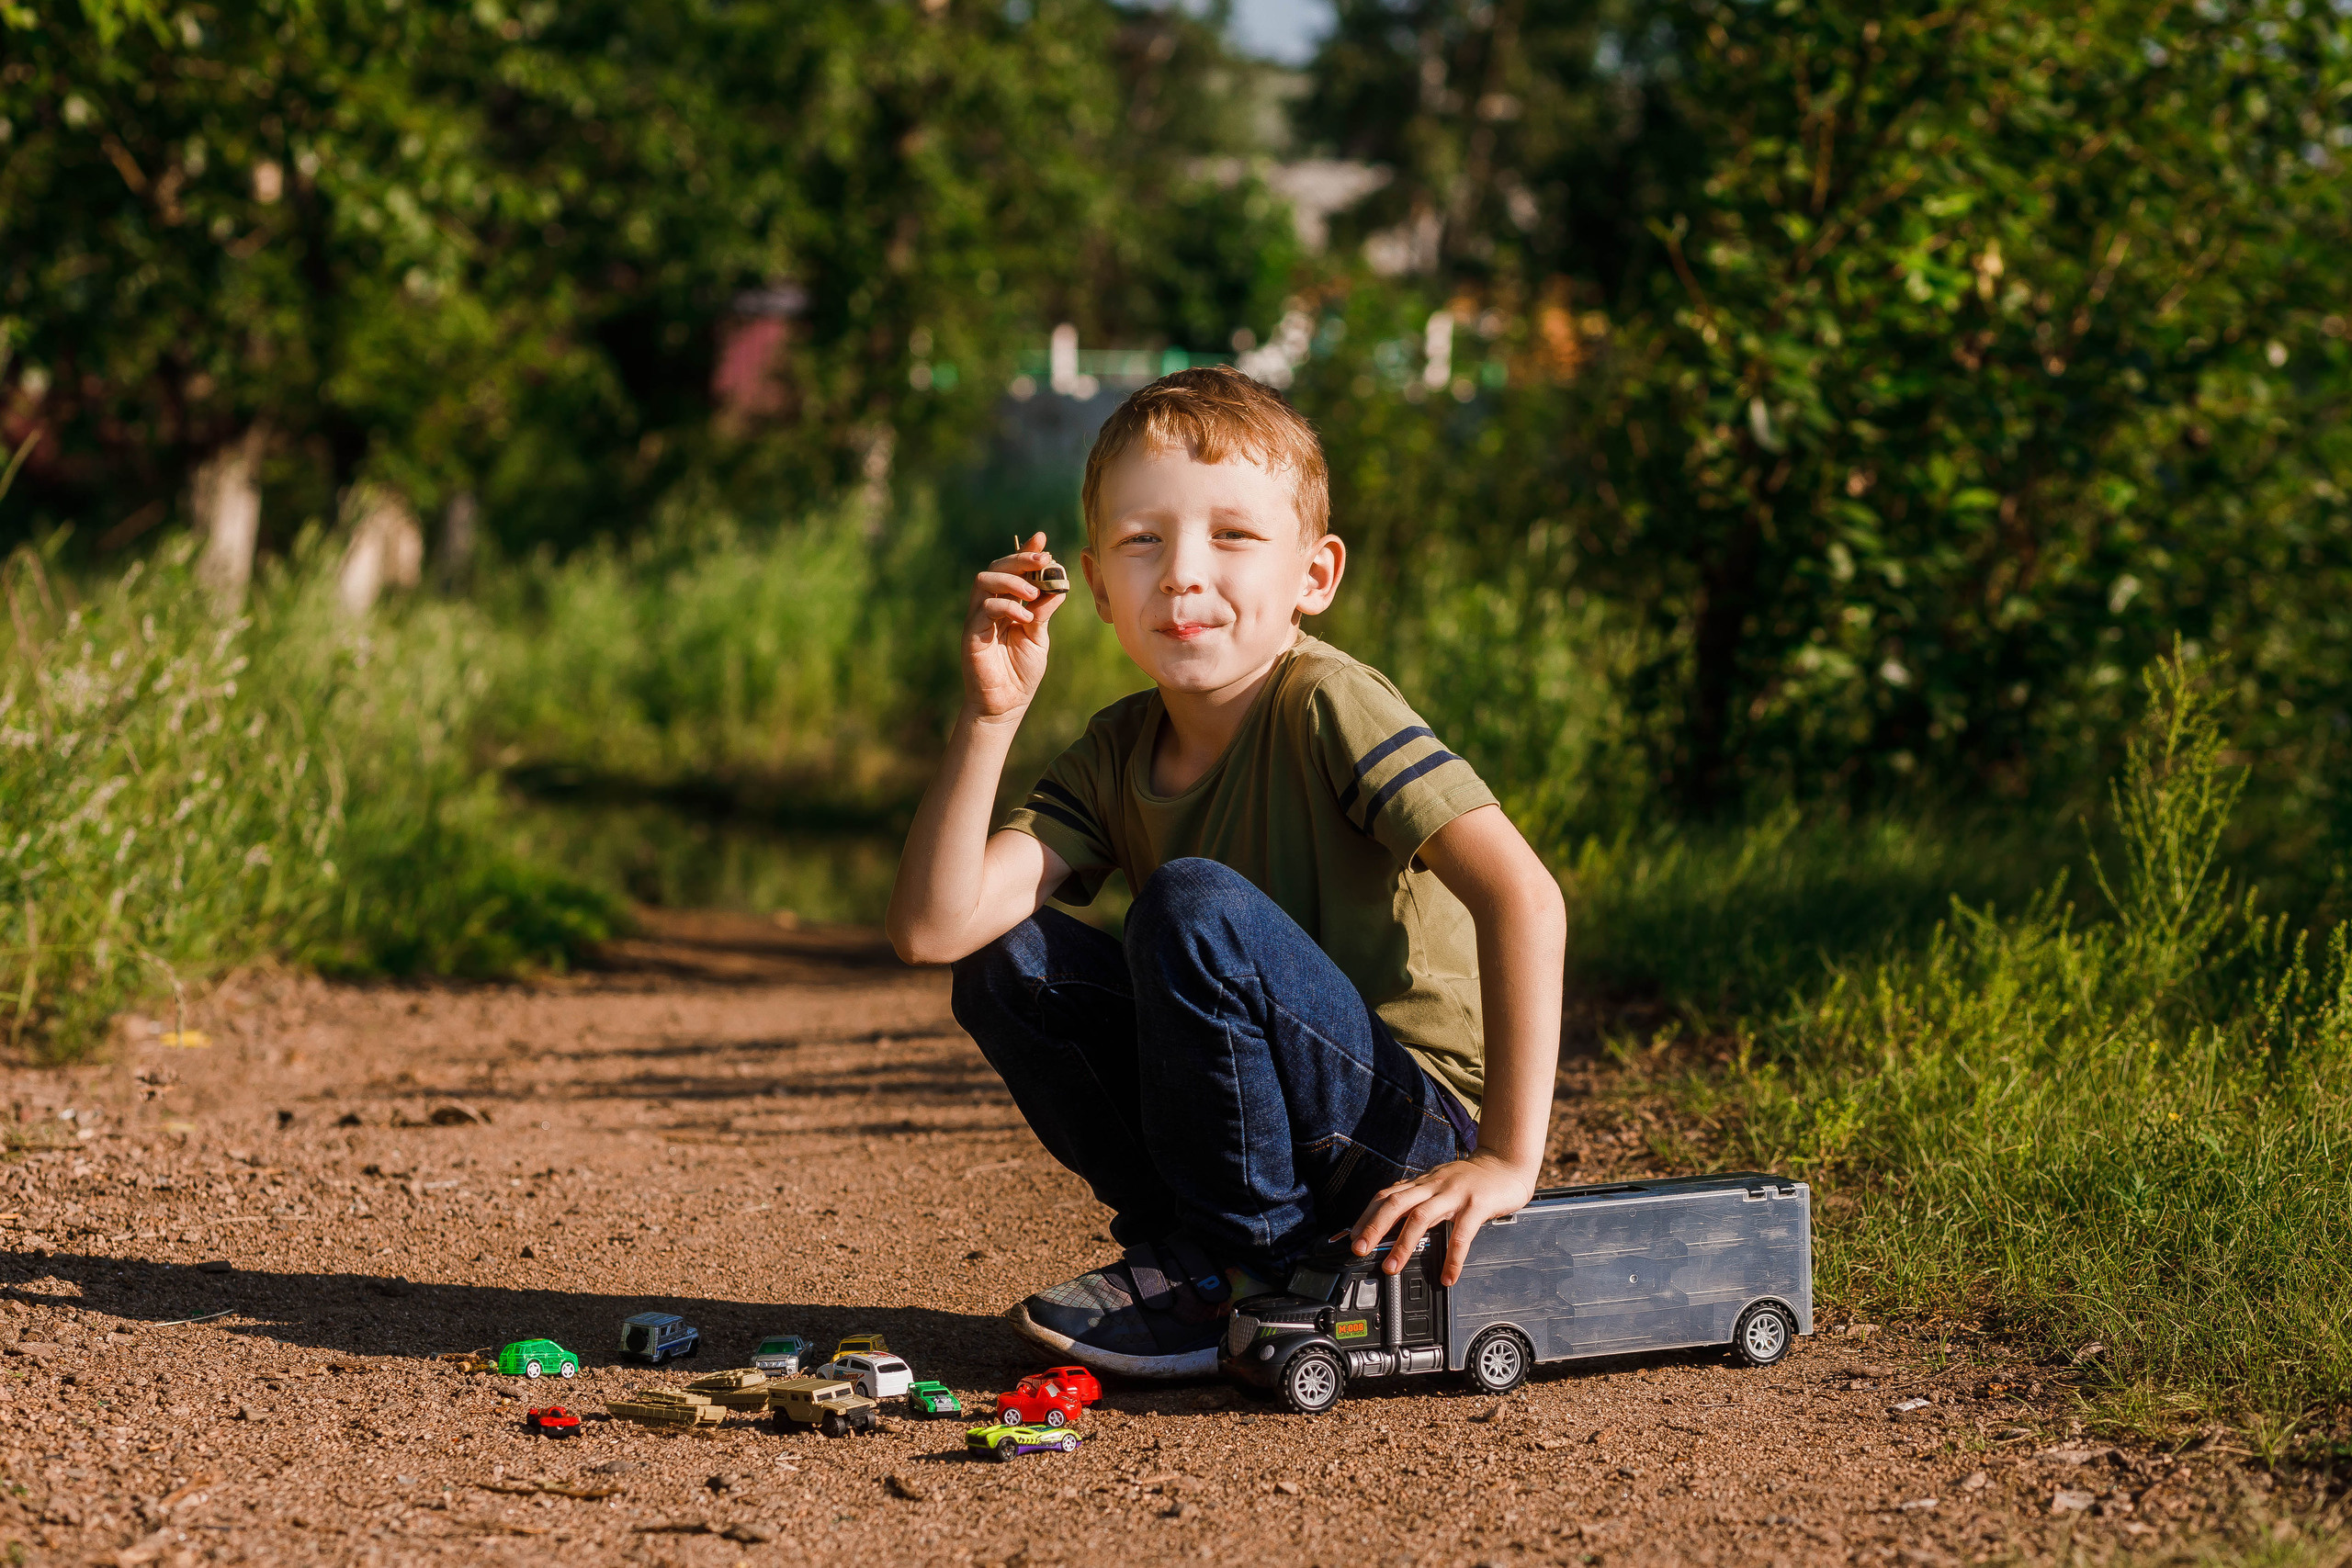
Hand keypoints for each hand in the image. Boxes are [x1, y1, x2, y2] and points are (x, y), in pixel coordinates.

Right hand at [963, 531, 1067, 719]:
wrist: (1007, 704)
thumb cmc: (1021, 671)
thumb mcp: (1038, 636)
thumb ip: (1043, 610)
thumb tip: (1057, 583)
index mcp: (1006, 603)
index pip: (1012, 570)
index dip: (1025, 552)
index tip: (1043, 540)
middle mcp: (989, 606)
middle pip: (996, 568)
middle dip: (1020, 558)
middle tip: (1043, 559)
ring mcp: (977, 618)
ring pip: (984, 581)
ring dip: (1011, 580)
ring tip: (1033, 592)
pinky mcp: (972, 633)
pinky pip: (984, 609)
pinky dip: (1007, 607)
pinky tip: (1025, 617)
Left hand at [1347, 1149, 1536, 1286]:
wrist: (1507, 1165)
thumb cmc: (1472, 1180)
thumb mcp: (1440, 1184)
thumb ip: (1419, 1198)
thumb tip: (1392, 1217)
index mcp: (1423, 1183)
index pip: (1387, 1195)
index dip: (1367, 1215)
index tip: (1352, 1236)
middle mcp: (1434, 1185)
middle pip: (1396, 1202)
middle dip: (1374, 1226)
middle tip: (1359, 1249)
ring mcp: (1455, 1193)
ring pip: (1421, 1216)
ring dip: (1403, 1243)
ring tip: (1392, 1268)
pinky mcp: (1477, 1204)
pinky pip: (1461, 1233)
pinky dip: (1453, 1257)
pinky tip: (1448, 1276)